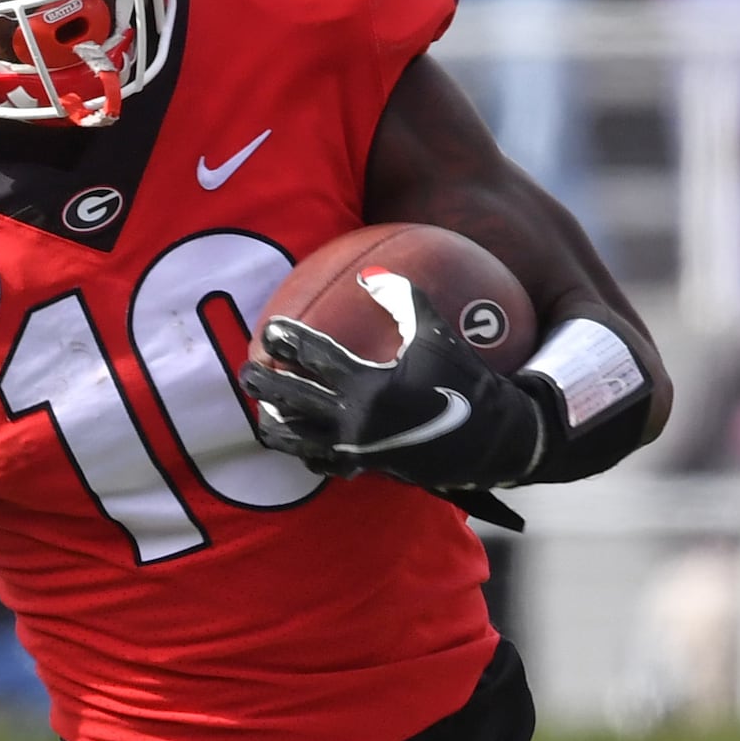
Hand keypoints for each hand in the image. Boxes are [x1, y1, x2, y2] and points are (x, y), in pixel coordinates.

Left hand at [240, 311, 547, 492]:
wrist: (492, 438)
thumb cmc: (464, 380)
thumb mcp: (437, 334)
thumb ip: (405, 300)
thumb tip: (373, 273)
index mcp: (369, 384)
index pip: (315, 358)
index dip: (288, 341)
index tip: (269, 329)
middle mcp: (355, 419)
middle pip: (291, 400)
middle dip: (263, 384)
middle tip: (246, 371)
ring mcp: (357, 448)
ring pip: (298, 441)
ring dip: (275, 426)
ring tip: (261, 414)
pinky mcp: (366, 467)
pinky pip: (323, 464)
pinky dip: (307, 453)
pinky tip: (299, 443)